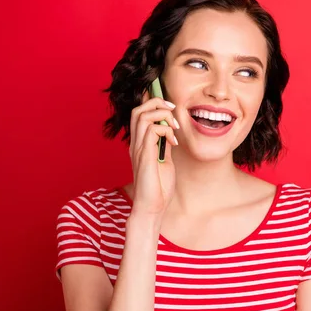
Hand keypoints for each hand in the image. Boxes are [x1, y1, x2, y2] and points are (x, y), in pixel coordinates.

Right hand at [128, 90, 179, 220]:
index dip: (151, 103)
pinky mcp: (144, 155)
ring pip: (142, 115)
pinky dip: (166, 130)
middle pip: (138, 109)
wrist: (152, 207)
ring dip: (162, 115)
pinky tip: (174, 142)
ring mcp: (138, 149)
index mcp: (139, 144)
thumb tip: (170, 131)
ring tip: (175, 127)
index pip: (139, 114)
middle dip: (157, 103)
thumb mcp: (165, 160)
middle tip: (173, 111)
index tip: (170, 107)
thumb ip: (164, 145)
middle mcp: (135, 144)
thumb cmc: (159, 188)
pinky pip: (151, 130)